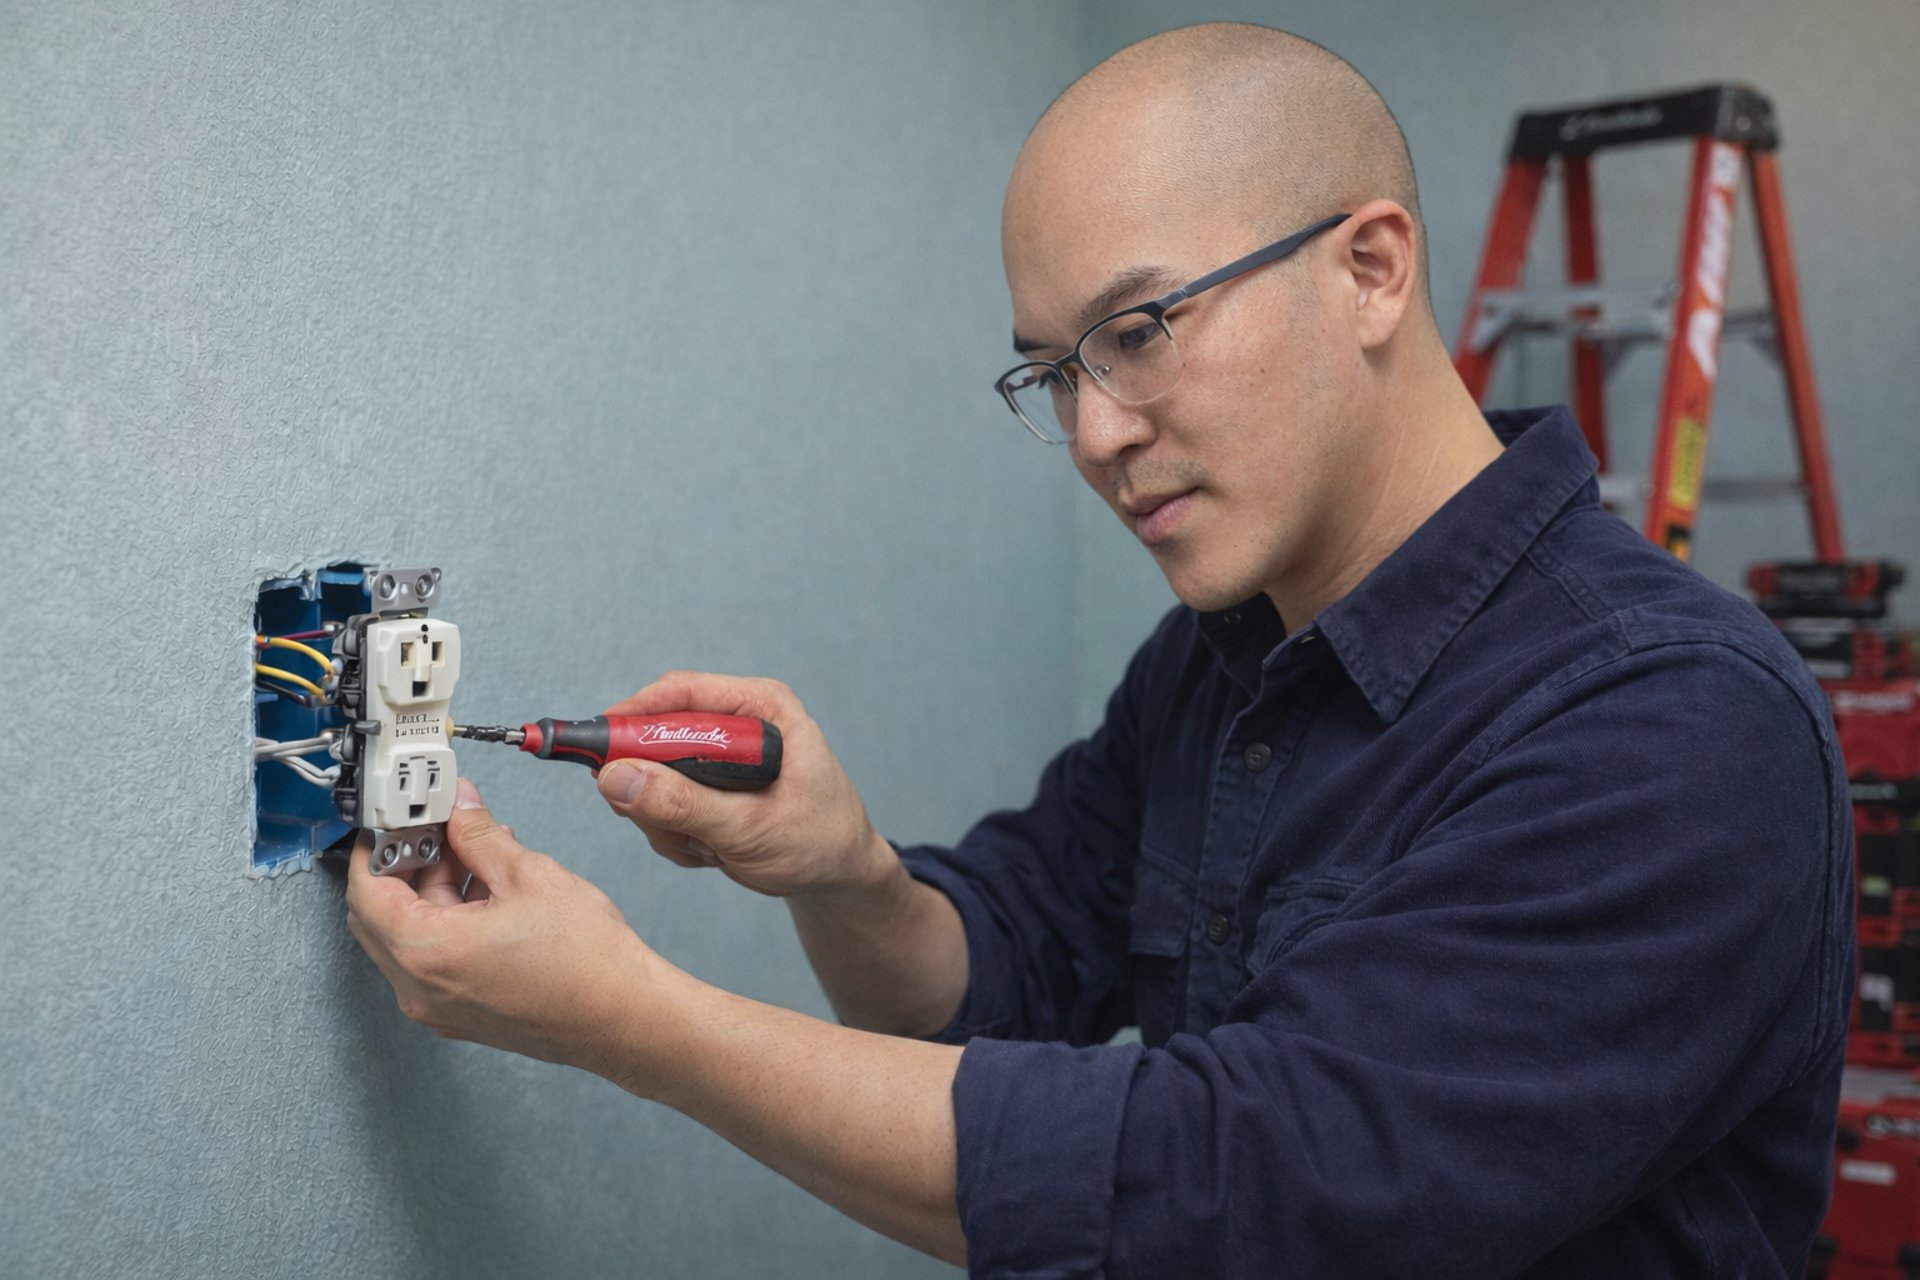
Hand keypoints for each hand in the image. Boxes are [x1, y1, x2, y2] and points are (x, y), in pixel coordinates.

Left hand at [345, 778, 669, 1076]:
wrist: (625, 1016)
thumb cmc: (587, 964)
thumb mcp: (528, 875)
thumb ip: (480, 835)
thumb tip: (461, 811)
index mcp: (426, 953)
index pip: (365, 889)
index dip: (377, 845)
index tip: (396, 819)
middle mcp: (420, 989)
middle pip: (380, 915)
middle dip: (404, 866)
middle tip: (436, 831)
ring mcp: (439, 1007)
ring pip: (410, 936)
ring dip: (431, 891)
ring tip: (477, 855)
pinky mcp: (462, 1013)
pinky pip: (434, 960)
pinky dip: (448, 922)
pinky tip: (488, 892)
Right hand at [594, 671, 893, 898]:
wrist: (839, 875)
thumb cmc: (819, 842)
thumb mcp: (751, 829)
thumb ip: (684, 805)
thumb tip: (618, 779)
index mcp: (762, 709)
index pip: (681, 692)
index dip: (632, 716)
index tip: (596, 750)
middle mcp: (736, 723)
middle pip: (655, 735)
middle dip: (650, 787)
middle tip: (661, 824)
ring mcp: (717, 756)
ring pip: (650, 776)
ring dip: (665, 822)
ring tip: (710, 848)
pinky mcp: (705, 785)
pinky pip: (659, 805)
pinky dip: (675, 836)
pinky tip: (711, 852)